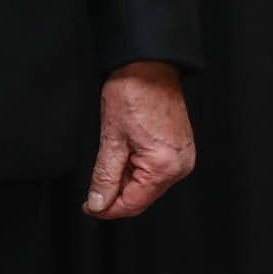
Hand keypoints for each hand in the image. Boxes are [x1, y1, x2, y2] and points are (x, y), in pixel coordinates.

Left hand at [83, 61, 194, 219]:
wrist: (148, 64)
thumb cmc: (133, 92)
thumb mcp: (111, 138)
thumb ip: (105, 176)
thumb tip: (99, 202)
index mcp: (164, 166)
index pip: (133, 204)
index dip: (108, 209)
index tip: (90, 206)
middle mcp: (180, 165)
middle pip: (142, 196)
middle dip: (117, 193)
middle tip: (94, 184)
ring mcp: (182, 157)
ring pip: (148, 184)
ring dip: (126, 179)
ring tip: (112, 154)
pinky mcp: (180, 148)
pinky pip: (156, 169)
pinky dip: (137, 167)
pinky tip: (125, 151)